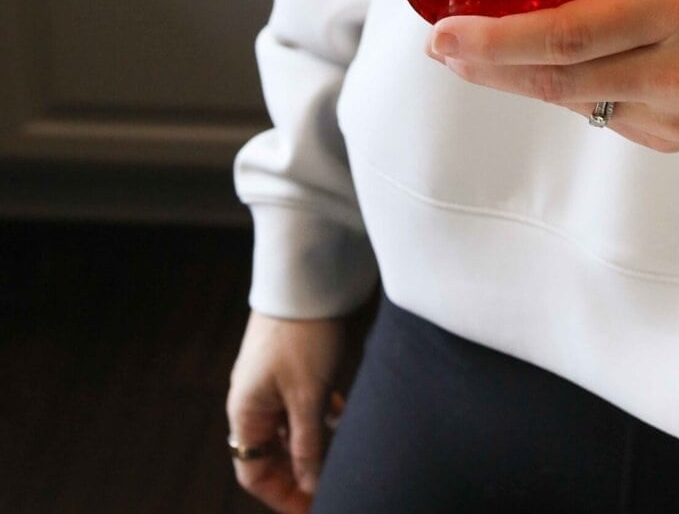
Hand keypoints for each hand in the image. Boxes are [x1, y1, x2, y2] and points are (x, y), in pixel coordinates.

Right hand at [226, 311, 346, 512]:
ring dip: (314, 444)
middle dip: (301, 472)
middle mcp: (252, 400)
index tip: (314, 506)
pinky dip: (319, 417)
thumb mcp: (308, 396)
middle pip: (271, 454)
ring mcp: (269, 381)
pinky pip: (299, 405)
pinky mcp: (288, 365)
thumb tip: (310, 485)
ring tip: (344, 450)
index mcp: (245, 412)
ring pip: (289, 429)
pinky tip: (342, 415)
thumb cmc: (302, 335)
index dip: (283, 495)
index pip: (254, 473)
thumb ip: (308, 445)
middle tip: (333, 483)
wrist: (306, 276)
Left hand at [426, 0, 678, 150]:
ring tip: (473, 52)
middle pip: (558, 80)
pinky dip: (568, 87)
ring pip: (574, 102)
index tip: (446, 34)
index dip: (499, 40)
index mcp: (678, 9)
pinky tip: (548, 64)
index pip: (570, 34)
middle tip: (439, 47)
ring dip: (518, 77)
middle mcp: (676, 70)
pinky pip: (602, 114)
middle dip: (488, 65)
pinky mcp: (673, 140)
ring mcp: (675, 114)